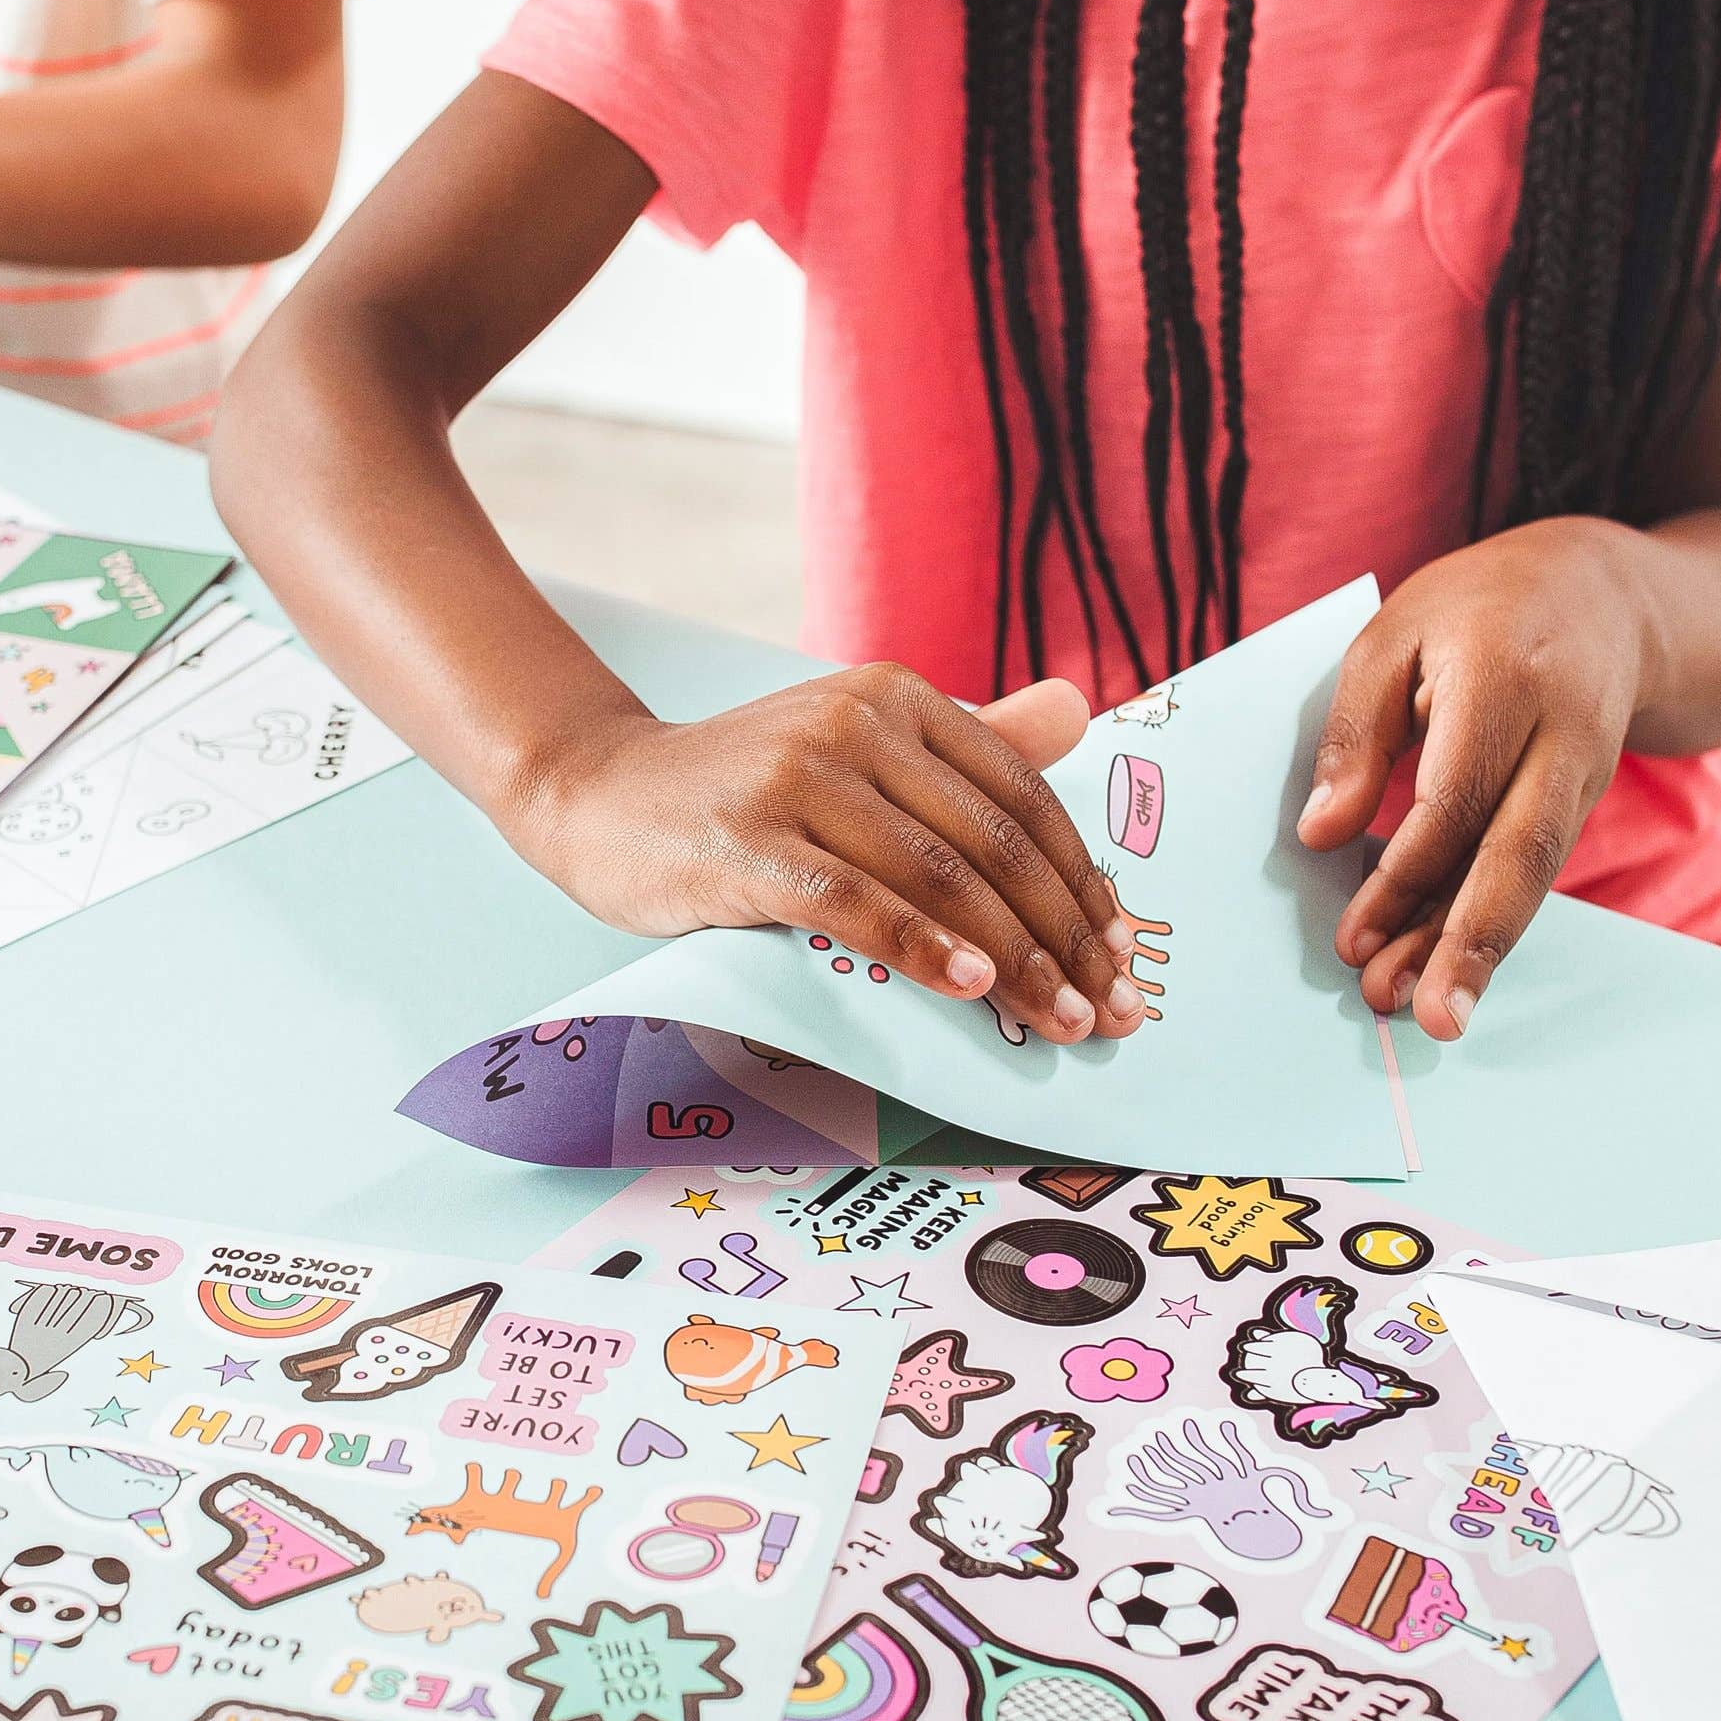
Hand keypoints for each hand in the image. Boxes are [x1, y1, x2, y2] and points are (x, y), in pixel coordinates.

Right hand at [517, 664, 1144, 1041]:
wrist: (598, 793)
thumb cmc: (744, 789)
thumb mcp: (858, 748)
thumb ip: (967, 740)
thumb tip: (1080, 711)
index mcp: (898, 697)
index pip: (1020, 796)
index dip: (1080, 881)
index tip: (1122, 955)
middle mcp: (857, 722)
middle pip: (992, 843)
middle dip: (1065, 937)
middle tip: (1111, 1011)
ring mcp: (800, 778)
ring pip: (938, 877)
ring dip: (1014, 960)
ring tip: (1060, 1022)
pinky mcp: (749, 840)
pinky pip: (855, 902)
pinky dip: (922, 947)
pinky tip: (971, 988)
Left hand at [1296, 521, 1651, 1039]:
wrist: (1606, 597)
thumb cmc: (1475, 611)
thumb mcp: (1392, 635)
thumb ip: (1356, 733)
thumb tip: (1321, 834)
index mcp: (1506, 676)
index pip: (1456, 796)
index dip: (1406, 874)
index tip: (1355, 938)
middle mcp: (1564, 734)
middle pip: (1520, 852)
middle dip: (1471, 941)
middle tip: (1429, 1016)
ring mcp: (1584, 775)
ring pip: (1530, 876)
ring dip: (1477, 949)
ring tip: (1429, 1014)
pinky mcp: (1581, 805)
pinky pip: (1531, 871)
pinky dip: (1486, 923)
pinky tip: (1443, 970)